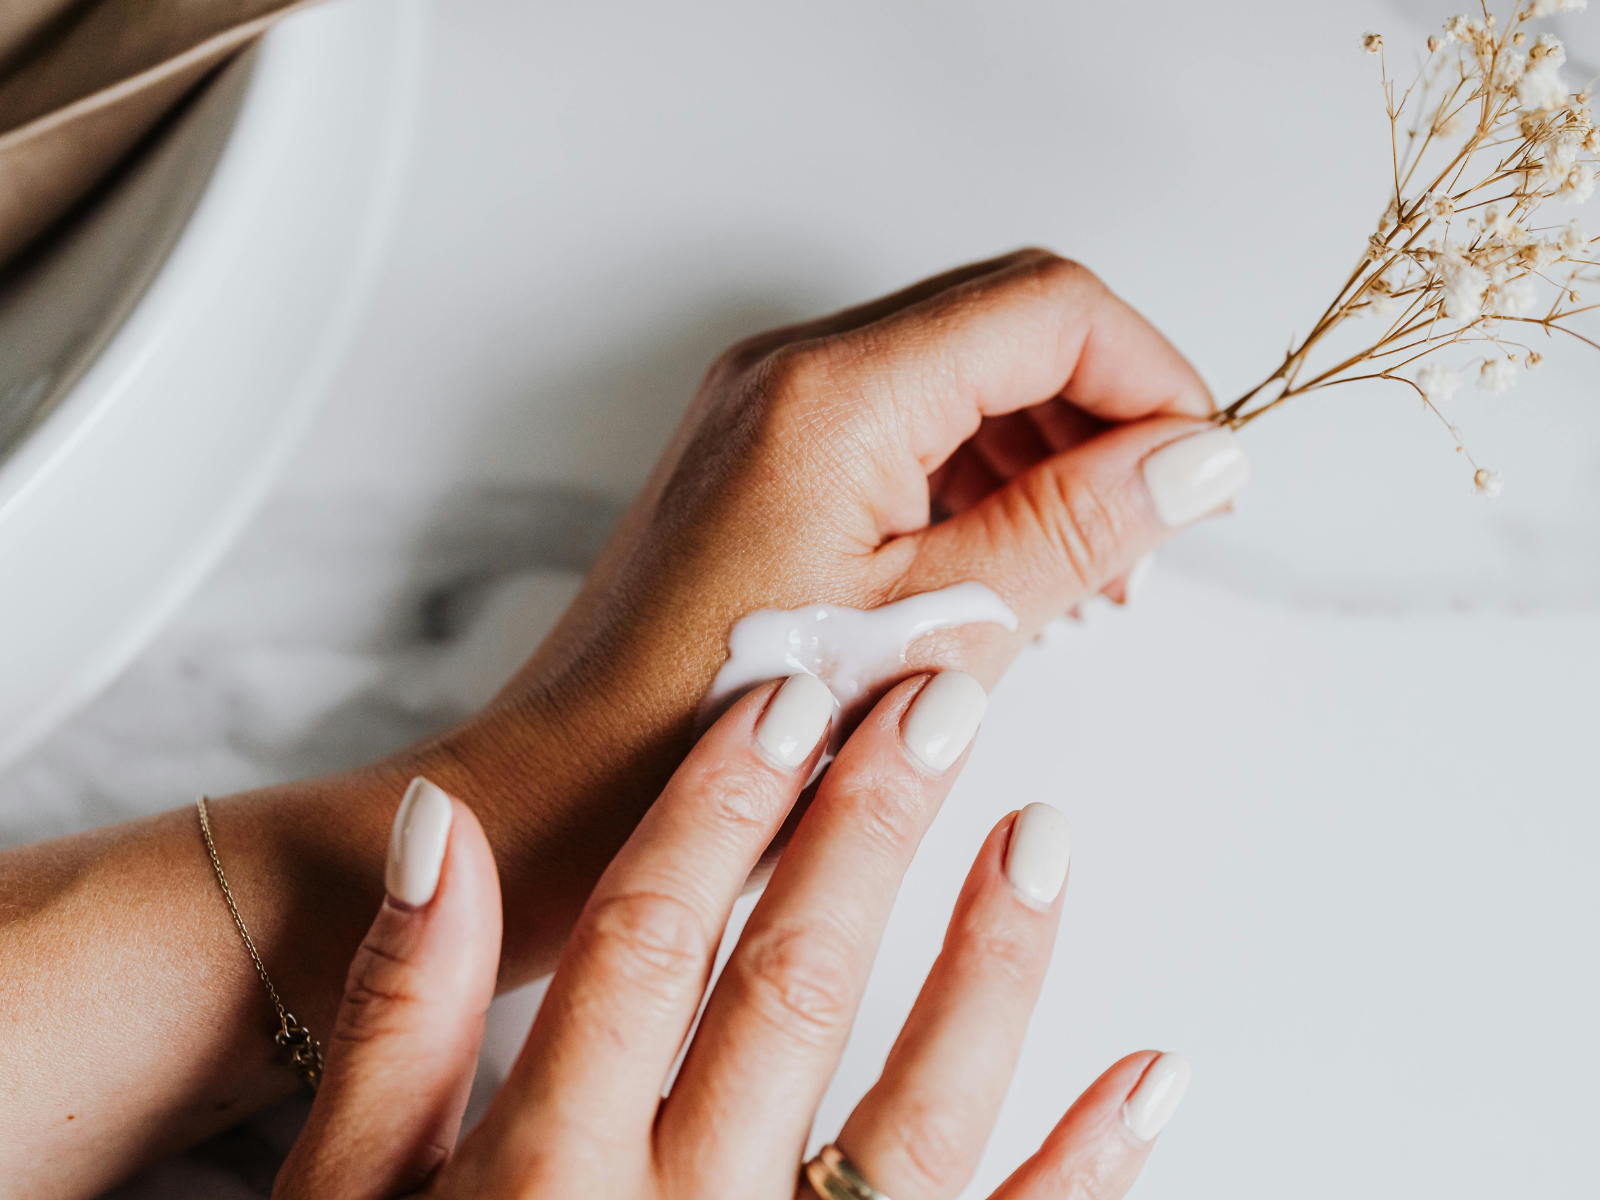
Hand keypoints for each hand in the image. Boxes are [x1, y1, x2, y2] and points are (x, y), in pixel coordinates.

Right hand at [276, 672, 1190, 1199]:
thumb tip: (438, 832)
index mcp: (542, 1174)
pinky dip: (1083, 1170)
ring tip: (1040, 837)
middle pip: (791, 992)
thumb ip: (396, 1022)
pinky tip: (1146, 1076)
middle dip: (866, 832)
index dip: (720, 805)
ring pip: (916, 1120)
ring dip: (987, 970)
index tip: (788, 696)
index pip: (650, 940)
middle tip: (936, 705)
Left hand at [426, 248, 1241, 979]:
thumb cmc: (724, 733)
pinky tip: (1004, 565)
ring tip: (1081, 572)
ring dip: (1043, 449)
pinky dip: (974, 473)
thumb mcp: (939, 633)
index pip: (1050, 307)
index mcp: (836, 392)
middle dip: (1102, 415)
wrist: (573, 787)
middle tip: (1145, 539)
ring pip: (959, 368)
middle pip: (1006, 323)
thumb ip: (1077, 527)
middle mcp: (792, 368)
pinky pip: (902, 418)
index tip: (1202, 472)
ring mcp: (768, 404)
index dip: (1152, 377)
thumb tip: (1199, 457)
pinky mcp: (760, 450)